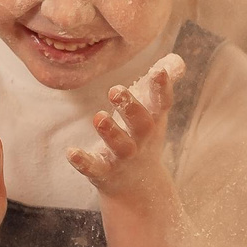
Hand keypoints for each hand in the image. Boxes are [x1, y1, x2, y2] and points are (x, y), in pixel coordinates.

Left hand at [67, 53, 182, 193]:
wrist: (138, 187)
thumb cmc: (144, 138)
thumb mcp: (155, 113)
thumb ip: (161, 85)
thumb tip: (176, 59)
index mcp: (153, 120)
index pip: (162, 102)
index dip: (162, 88)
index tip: (158, 71)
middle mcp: (141, 139)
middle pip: (141, 124)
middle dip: (130, 107)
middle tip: (115, 90)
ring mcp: (124, 158)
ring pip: (120, 146)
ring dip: (110, 132)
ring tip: (98, 117)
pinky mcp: (105, 172)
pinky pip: (94, 168)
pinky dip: (83, 161)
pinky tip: (71, 152)